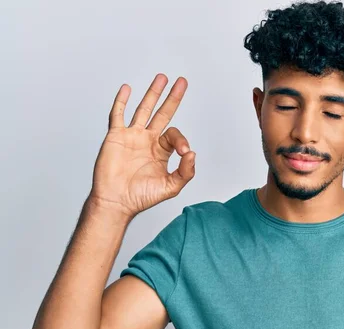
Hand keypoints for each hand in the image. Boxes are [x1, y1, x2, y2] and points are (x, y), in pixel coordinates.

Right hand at [88, 73, 195, 218]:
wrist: (116, 201)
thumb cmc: (141, 196)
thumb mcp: (171, 187)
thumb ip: (185, 172)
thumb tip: (192, 153)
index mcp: (161, 151)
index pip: (175, 135)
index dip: (181, 139)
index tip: (184, 151)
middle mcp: (147, 140)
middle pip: (162, 113)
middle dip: (172, 98)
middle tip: (182, 82)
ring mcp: (131, 136)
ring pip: (143, 109)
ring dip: (152, 93)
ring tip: (162, 77)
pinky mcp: (116, 136)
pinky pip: (118, 115)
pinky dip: (121, 101)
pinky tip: (127, 88)